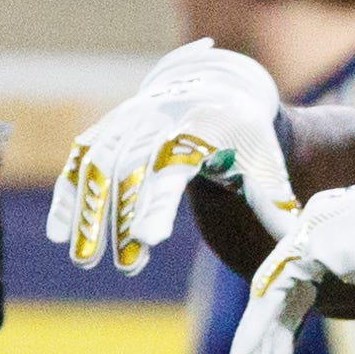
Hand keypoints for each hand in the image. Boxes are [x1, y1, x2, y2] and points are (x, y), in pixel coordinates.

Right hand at [48, 41, 292, 273]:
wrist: (217, 86)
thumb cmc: (244, 135)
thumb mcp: (264, 160)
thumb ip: (272, 198)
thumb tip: (293, 241)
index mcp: (199, 135)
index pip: (174, 172)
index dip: (159, 205)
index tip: (150, 241)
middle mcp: (158, 126)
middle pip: (132, 175)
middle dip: (123, 221)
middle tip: (124, 266)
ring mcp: (128, 125)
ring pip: (100, 169)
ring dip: (89, 214)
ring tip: (85, 259)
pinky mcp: (109, 130)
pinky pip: (81, 161)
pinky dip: (68, 195)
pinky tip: (61, 233)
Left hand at [231, 147, 354, 353]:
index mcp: (340, 233)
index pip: (302, 283)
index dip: (290, 323)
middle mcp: (318, 227)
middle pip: (284, 293)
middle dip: (274, 339)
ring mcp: (310, 233)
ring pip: (273, 296)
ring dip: (261, 341)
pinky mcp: (307, 247)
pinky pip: (270, 294)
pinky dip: (256, 328)